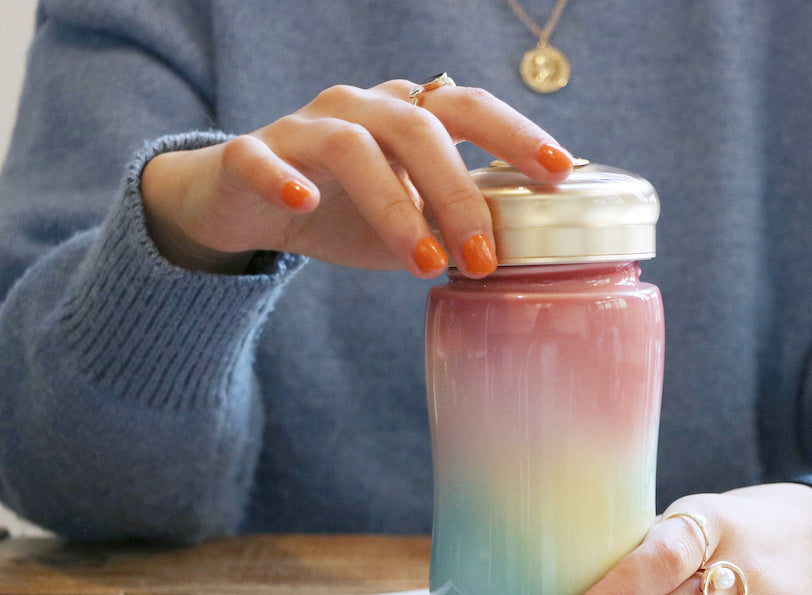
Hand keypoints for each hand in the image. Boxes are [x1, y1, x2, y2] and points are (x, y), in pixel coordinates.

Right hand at [140, 79, 572, 274]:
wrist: (245, 203)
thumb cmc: (342, 209)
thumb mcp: (409, 220)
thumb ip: (451, 229)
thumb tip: (514, 260)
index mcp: (406, 114)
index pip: (469, 109)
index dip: (515, 133)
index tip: (561, 172)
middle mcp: (360, 107)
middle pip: (419, 128)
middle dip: (459, 193)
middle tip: (485, 258)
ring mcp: (303, 126)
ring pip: (352, 147)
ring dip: (394, 206)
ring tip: (423, 265)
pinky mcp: (248, 155)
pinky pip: (261, 158)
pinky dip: (284, 178)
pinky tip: (304, 204)